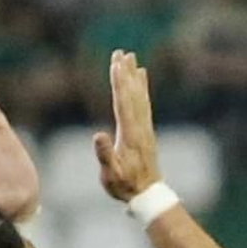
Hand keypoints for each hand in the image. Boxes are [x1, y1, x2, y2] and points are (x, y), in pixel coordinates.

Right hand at [92, 50, 162, 204]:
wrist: (148, 194)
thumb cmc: (125, 186)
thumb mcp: (110, 175)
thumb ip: (105, 155)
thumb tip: (98, 135)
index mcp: (129, 135)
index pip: (123, 103)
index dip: (119, 83)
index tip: (115, 64)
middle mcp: (140, 127)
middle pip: (132, 95)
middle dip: (126, 73)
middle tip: (121, 53)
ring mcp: (145, 127)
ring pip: (139, 96)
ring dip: (134, 76)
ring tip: (131, 58)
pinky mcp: (146, 130)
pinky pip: (144, 103)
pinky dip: (142, 87)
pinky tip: (141, 77)